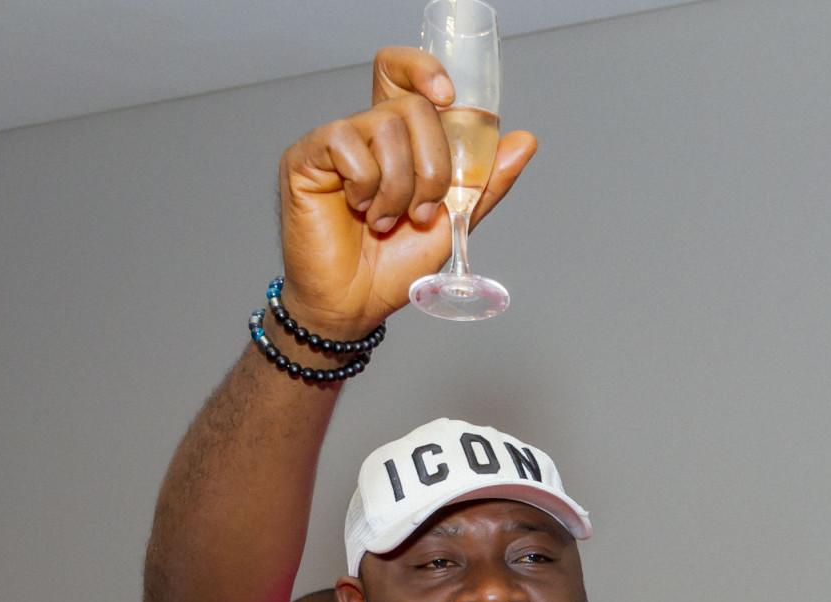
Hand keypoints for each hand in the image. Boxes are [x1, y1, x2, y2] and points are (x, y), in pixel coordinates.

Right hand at [274, 47, 536, 337]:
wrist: (359, 303)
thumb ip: (486, 181)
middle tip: (421, 211)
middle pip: (413, 106)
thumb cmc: (396, 264)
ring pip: (385, 126)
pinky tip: (360, 211)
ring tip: (388, 220)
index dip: (424, 70)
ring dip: (400, 186)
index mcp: (402, 139)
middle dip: (432, 166)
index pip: (404, 73)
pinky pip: (346, 143)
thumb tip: (524, 140)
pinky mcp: (306, 155)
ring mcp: (335, 140)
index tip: (448, 97)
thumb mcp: (455, 220)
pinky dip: (366, 185)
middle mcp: (367, 131)